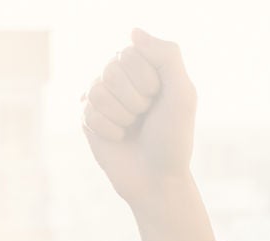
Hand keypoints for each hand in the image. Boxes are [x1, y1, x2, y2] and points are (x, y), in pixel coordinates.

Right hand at [81, 28, 197, 211]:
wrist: (157, 179)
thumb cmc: (174, 138)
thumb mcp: (182, 94)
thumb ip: (167, 56)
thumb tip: (133, 32)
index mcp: (144, 66)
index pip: (130, 53)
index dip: (147, 80)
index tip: (160, 99)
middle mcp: (120, 77)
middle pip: (111, 69)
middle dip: (135, 100)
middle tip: (146, 116)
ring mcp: (101, 96)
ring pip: (97, 91)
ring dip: (122, 116)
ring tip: (133, 128)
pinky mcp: (87, 117)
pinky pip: (88, 112)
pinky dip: (109, 130)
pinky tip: (120, 138)